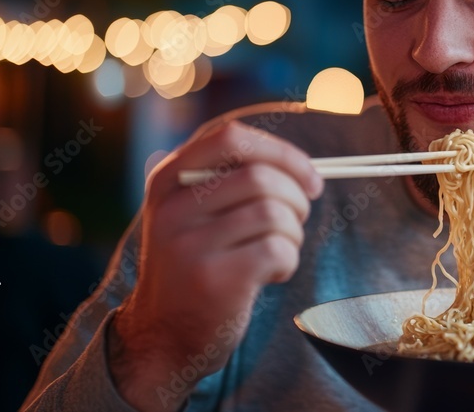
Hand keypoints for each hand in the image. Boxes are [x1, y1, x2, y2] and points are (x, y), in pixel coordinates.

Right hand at [108, 121, 323, 410]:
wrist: (163, 335)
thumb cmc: (198, 264)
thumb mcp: (194, 213)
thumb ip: (231, 181)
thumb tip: (307, 170)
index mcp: (168, 178)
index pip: (232, 138)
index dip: (282, 152)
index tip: (310, 178)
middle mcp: (172, 206)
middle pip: (261, 176)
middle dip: (297, 198)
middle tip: (297, 220)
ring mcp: (189, 243)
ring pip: (274, 214)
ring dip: (293, 234)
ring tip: (279, 251)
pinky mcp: (213, 279)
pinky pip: (278, 250)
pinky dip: (289, 261)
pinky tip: (271, 275)